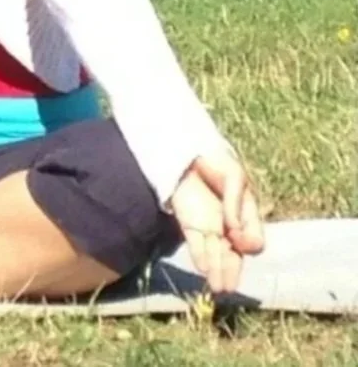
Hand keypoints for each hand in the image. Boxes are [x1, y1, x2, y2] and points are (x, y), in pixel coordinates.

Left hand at [169, 150, 265, 292]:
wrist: (189, 151)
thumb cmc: (217, 162)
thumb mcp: (235, 177)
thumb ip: (235, 203)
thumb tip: (234, 230)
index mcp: (246, 215)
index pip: (253, 237)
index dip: (248, 241)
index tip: (239, 240)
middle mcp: (229, 225)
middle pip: (233, 253)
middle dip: (231, 271)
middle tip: (228, 289)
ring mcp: (209, 225)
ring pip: (216, 253)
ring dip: (217, 271)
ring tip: (218, 289)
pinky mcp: (189, 222)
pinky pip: (196, 243)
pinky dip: (200, 255)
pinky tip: (203, 269)